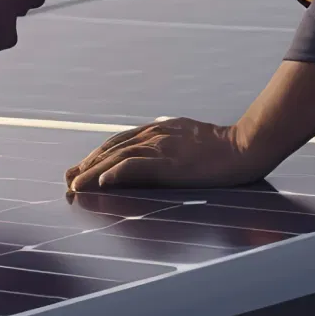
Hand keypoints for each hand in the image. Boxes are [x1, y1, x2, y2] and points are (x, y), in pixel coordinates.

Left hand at [65, 117, 262, 191]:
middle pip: (112, 148)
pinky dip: (115, 172)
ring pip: (117, 157)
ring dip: (92, 172)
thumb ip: (169, 146)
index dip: (97, 155)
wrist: (246, 146)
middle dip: (87, 164)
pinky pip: (135, 166)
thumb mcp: (189, 141)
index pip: (119, 142)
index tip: (80, 169)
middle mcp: (155, 135)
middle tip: (68, 179)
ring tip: (75, 185)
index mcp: (159, 130)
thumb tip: (154, 160)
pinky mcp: (169, 162)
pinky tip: (101, 182)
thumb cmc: (224, 149)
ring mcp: (162, 147)